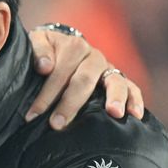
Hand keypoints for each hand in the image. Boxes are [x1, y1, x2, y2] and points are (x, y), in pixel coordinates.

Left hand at [27, 28, 143, 129]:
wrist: (61, 46)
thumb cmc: (45, 51)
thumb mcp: (37, 42)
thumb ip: (39, 51)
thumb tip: (45, 67)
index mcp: (74, 46)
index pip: (60, 72)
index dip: (46, 94)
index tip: (32, 115)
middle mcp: (94, 56)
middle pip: (84, 79)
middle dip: (69, 104)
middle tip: (56, 124)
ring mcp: (109, 68)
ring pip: (115, 81)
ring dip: (114, 97)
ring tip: (113, 113)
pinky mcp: (119, 79)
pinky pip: (132, 88)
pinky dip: (135, 100)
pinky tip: (135, 115)